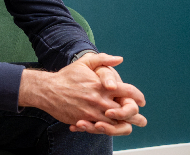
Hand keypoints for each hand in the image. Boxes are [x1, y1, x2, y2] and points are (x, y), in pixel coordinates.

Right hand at [18, 53, 144, 135]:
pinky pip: (100, 130)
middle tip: (142, 120)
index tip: (141, 101)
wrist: (48, 90)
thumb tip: (119, 59)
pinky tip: (110, 128)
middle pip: (126, 112)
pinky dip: (107, 130)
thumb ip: (103, 59)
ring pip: (115, 124)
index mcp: (102, 86)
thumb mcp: (84, 63)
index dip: (138, 97)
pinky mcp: (85, 121)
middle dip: (136, 117)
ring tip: (129, 127)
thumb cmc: (67, 76)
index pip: (128, 92)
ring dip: (124, 126)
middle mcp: (100, 100)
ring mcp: (92, 113)